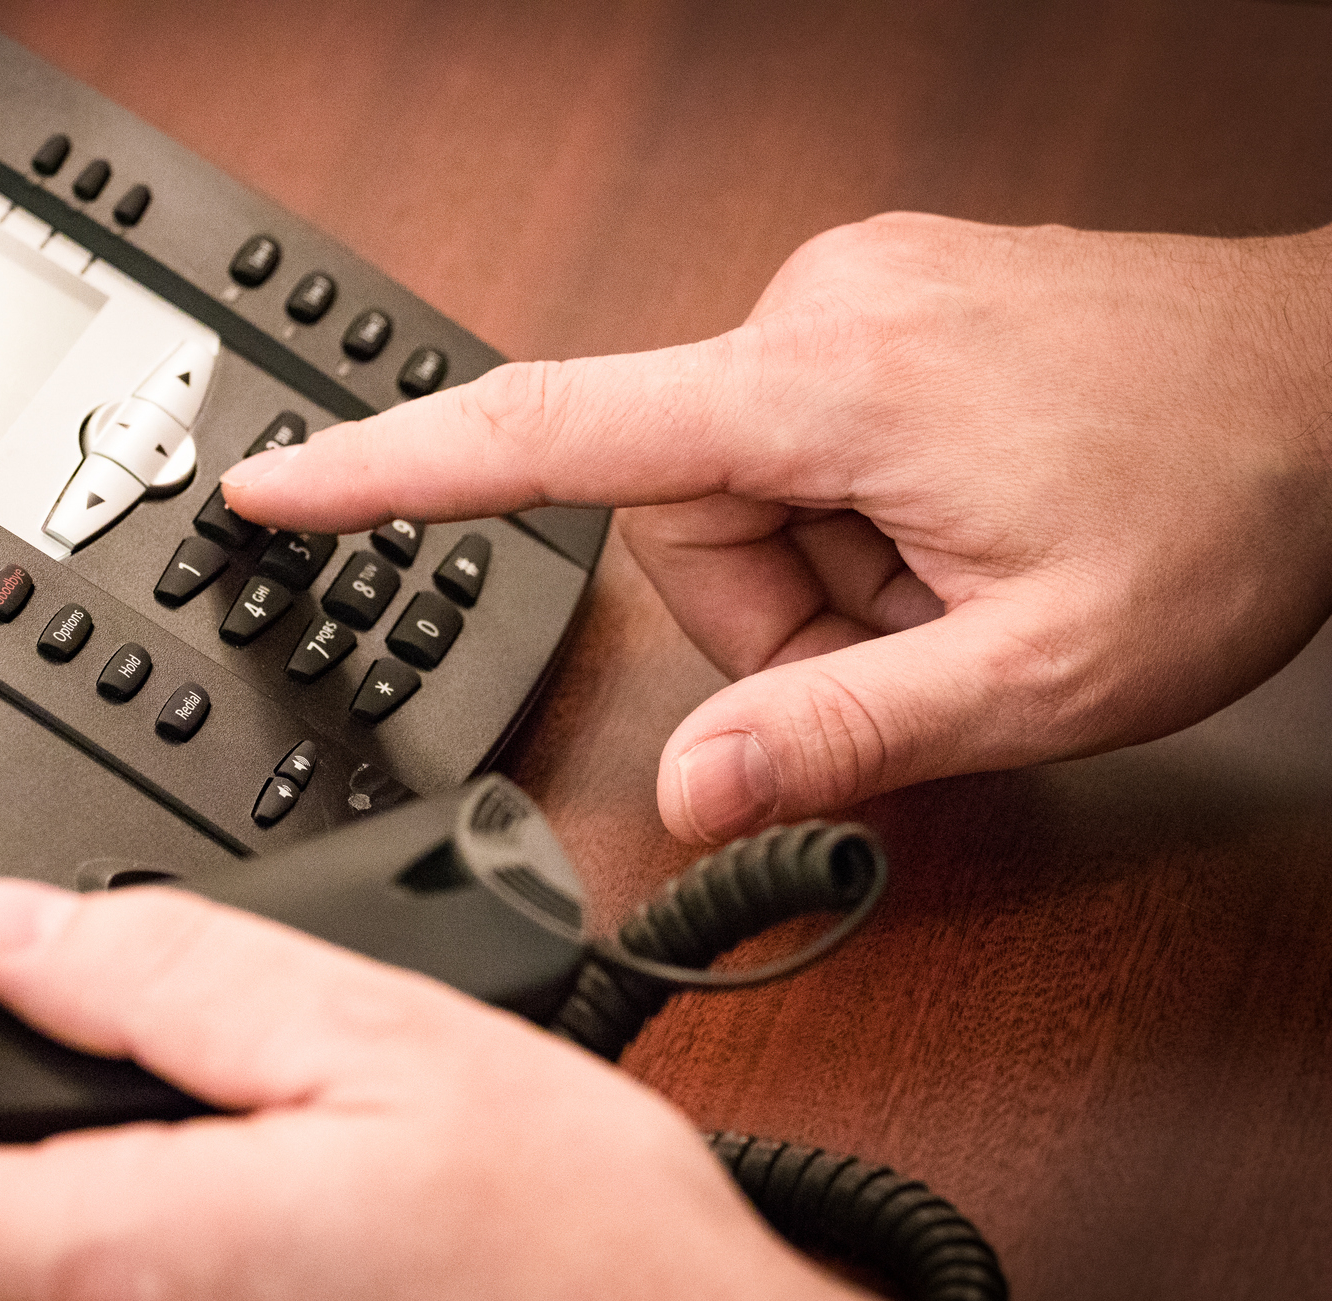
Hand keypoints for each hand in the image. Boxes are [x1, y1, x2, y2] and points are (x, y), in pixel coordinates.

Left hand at [0, 880, 1002, 1300]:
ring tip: (200, 1081)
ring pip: (25, 1261)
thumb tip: (10, 929)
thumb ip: (170, 972)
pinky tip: (254, 1161)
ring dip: (62, 1159)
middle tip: (52, 1007)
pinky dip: (136, 1214)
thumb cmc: (574, 1243)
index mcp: (133, 1254)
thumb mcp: (381, 1038)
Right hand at [222, 215, 1331, 840]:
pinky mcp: (874, 312)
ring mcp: (846, 302)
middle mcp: (810, 314)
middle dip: (774, 617)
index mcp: (821, 386)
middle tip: (912, 644)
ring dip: (826, 579)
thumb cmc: (1232, 487)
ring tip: (959, 583)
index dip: (386, 471)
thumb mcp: (1046, 669)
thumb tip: (684, 793)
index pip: (544, 429)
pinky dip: (854, 521)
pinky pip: (797, 446)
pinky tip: (960, 526)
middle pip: (675, 519)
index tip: (273, 486)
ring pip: (740, 496)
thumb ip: (844, 735)